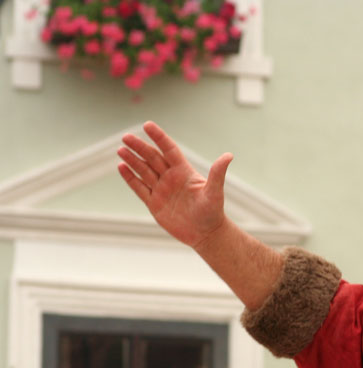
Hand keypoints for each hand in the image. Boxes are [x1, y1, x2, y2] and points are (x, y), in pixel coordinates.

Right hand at [117, 121, 232, 248]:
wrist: (205, 234)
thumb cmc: (213, 212)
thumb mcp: (215, 192)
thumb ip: (218, 174)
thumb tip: (228, 156)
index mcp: (184, 172)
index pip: (169, 150)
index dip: (159, 137)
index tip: (147, 125)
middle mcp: (171, 178)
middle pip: (152, 158)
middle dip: (140, 147)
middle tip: (126, 137)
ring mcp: (161, 190)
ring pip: (143, 171)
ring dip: (132, 160)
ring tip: (121, 149)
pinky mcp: (154, 203)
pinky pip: (139, 188)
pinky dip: (130, 178)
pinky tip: (121, 167)